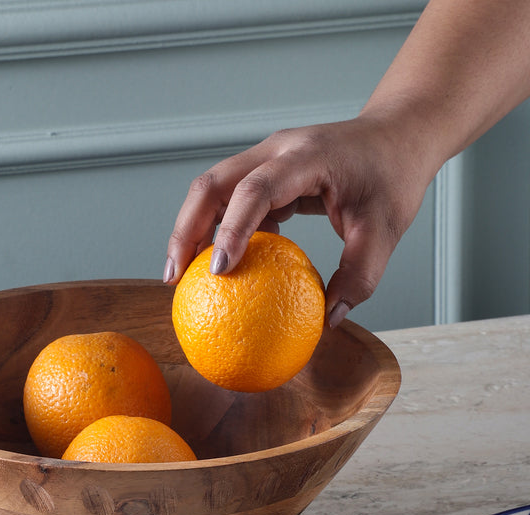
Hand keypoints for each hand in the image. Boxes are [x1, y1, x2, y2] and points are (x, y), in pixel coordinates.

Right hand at [163, 117, 433, 326]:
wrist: (397, 134)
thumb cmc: (393, 176)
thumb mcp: (385, 231)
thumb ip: (359, 277)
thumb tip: (328, 320)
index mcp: (308, 156)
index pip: (256, 189)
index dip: (232, 228)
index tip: (219, 272)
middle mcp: (277, 150)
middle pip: (212, 184)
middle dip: (186, 230)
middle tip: (175, 276)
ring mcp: (266, 157)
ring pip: (211, 190)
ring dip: (192, 230)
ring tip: (182, 275)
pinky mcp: (264, 171)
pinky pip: (228, 200)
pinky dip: (215, 230)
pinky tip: (217, 265)